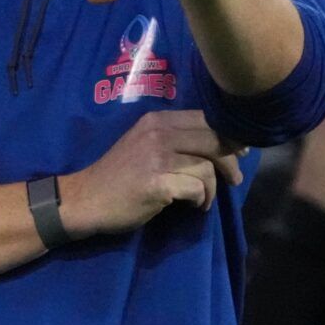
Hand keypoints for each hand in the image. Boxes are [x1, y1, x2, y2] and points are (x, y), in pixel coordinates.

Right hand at [60, 110, 245, 237]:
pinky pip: (197, 187)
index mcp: (156, 120)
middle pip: (213, 139)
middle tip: (235, 178)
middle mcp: (157, 133)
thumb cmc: (117, 176)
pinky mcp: (157, 183)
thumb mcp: (143, 145)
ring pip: (207, 166)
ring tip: (204, 199)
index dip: (228, 134)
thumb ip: (173, 139)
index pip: (205, 118)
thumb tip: (218, 145)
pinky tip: (194, 206)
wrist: (84, 199)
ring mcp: (156, 158)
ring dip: (213, 187)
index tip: (239, 150)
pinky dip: (201, 199)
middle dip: (231, 160)